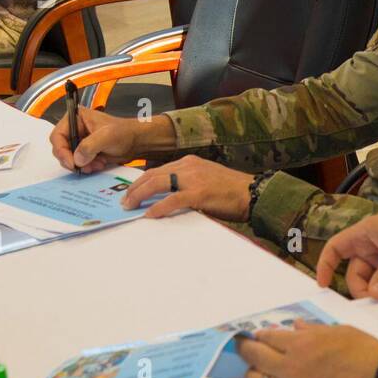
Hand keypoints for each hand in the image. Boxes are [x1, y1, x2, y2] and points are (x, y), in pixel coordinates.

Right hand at [49, 108, 173, 172]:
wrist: (137, 142)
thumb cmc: (125, 132)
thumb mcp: (107, 136)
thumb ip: (89, 146)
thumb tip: (77, 159)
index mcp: (76, 118)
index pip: (57, 136)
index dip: (61, 151)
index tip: (71, 163)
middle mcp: (75, 129)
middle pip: (61, 149)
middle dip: (73, 160)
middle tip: (84, 167)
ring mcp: (79, 141)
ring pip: (69, 158)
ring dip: (81, 165)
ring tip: (97, 164)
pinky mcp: (85, 152)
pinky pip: (78, 163)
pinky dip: (86, 167)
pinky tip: (99, 164)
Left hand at [121, 155, 252, 219]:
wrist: (253, 193)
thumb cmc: (232, 191)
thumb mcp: (206, 180)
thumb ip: (187, 185)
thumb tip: (168, 198)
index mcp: (189, 162)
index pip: (157, 169)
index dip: (141, 181)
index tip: (131, 191)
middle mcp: (188, 166)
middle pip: (152, 175)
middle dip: (134, 188)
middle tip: (125, 201)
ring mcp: (193, 178)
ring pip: (157, 183)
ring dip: (140, 195)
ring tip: (130, 206)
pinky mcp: (198, 193)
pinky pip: (172, 200)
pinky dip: (158, 208)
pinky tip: (149, 215)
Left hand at [238, 320, 377, 377]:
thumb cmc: (365, 352)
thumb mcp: (338, 331)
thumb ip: (312, 330)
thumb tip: (295, 326)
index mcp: (300, 344)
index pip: (266, 337)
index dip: (260, 335)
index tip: (257, 335)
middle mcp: (290, 368)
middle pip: (253, 358)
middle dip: (246, 350)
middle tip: (246, 349)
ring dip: (255, 376)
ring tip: (259, 372)